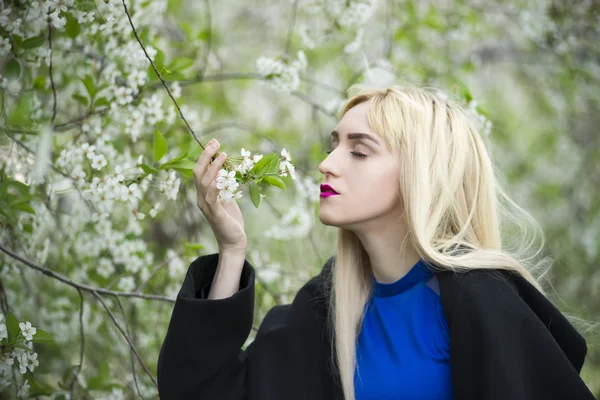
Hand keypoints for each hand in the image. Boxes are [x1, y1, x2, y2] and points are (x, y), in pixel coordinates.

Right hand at [193, 138, 246, 252]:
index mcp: (203, 194)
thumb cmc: (231, 219)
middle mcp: (201, 199)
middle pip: (198, 173)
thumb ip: (224, 185)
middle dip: (205, 156)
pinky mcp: (216, 215)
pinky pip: (212, 198)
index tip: (214, 142)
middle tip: (216, 143)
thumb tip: (228, 167)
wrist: (233, 241)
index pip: (200, 171)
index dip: (205, 156)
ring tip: (224, 155)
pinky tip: (223, 177)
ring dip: (214, 167)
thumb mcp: (227, 198)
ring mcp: (207, 207)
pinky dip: (216, 186)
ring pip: (205, 183)